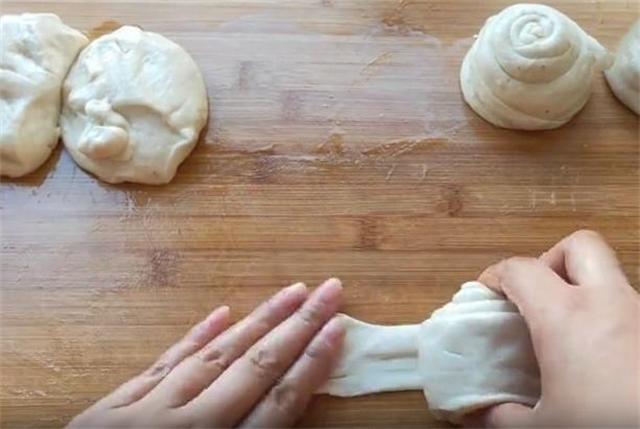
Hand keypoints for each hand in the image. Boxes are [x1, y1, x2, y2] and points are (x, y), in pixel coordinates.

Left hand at [67, 278, 344, 427]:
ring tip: (289, 293)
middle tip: (328, 289)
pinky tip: (221, 313)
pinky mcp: (108, 412)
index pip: (279, 403)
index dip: (313, 364)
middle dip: (297, 327)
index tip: (339, 327)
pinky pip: (161, 366)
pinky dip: (195, 338)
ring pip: (213, 358)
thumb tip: (286, 408)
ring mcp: (144, 416)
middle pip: (255, 369)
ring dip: (256, 322)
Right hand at [470, 230, 638, 426]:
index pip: (521, 269)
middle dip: (551, 260)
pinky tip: (596, 354)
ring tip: (565, 329)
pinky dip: (607, 316)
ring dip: (583, 290)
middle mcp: (610, 305)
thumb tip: (485, 414)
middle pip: (579, 246)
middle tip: (535, 294)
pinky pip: (628, 308)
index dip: (495, 276)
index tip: (487, 293)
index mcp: (568, 318)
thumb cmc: (612, 425)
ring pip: (610, 276)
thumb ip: (503, 416)